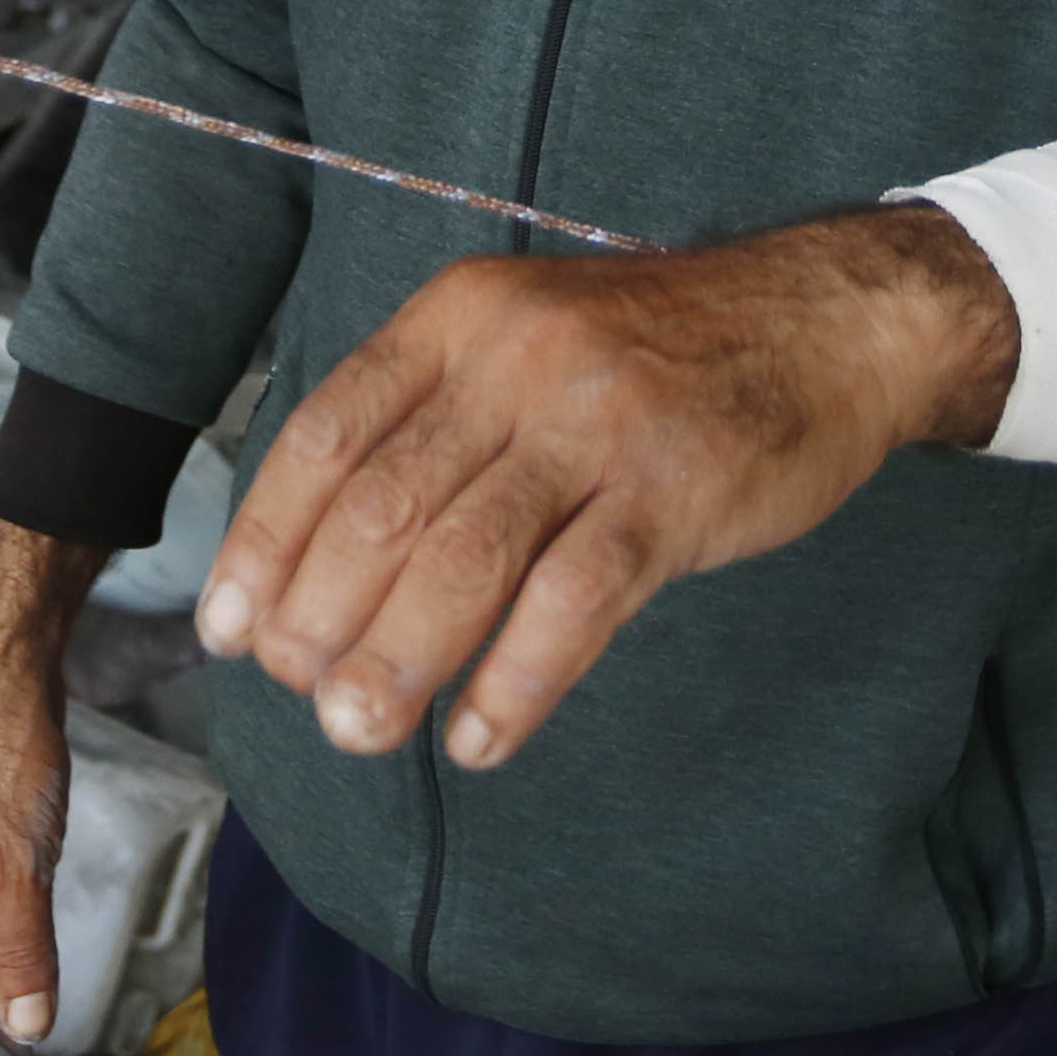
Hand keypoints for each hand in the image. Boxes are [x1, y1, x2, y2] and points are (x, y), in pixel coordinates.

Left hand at [199, 209, 1015, 775]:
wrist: (825, 319)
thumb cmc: (652, 354)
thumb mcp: (522, 340)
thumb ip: (428, 423)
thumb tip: (312, 566)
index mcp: (460, 317)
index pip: (328, 432)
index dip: (266, 539)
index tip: (231, 628)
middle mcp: (517, 357)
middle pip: (385, 503)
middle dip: (322, 615)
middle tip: (304, 698)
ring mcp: (599, 420)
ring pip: (466, 555)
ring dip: (401, 658)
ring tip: (363, 733)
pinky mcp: (675, 486)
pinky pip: (575, 598)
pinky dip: (516, 679)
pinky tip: (483, 738)